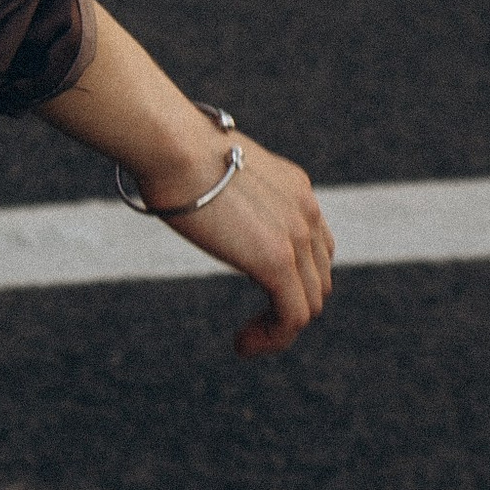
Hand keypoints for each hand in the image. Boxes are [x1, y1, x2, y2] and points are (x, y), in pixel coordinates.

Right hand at [132, 135, 334, 359]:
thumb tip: (186, 189)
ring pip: (309, 303)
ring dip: (280, 329)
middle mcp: (305, 211)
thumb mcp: (210, 168)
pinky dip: (273, 338)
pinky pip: (292, 318)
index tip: (261, 290)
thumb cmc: (171, 148)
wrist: (171, 144)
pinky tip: (242, 344)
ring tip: (245, 340)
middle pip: (318, 278)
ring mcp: (296, 237)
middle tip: (254, 321)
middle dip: (290, 304)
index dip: (297, 275)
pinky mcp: (278, 261)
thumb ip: (220, 187)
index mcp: (295, 187)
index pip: (317, 244)